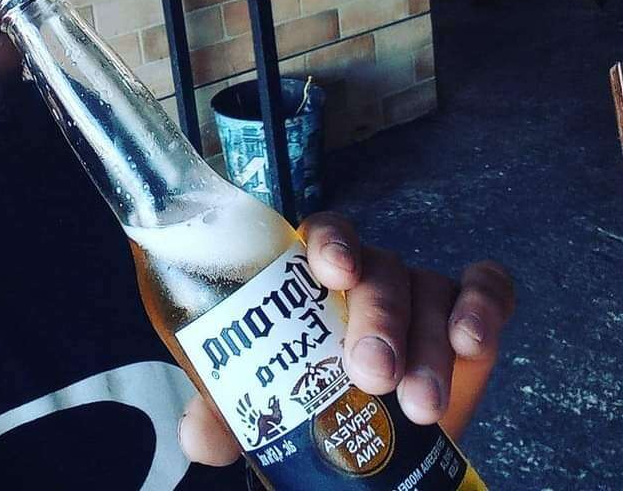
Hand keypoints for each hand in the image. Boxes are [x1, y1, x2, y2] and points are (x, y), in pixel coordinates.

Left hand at [177, 211, 515, 466]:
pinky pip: (488, 289)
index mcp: (318, 280)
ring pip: (430, 290)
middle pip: (380, 269)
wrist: (376, 450)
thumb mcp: (268, 411)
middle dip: (379, 317)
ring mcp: (422, 293)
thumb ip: (227, 416)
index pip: (326, 234)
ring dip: (429, 344)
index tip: (332, 272)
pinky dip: (484, 307)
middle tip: (372, 374)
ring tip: (418, 406)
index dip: (332, 242)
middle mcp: (371, 277)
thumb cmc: (316, 407)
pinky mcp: (470, 317)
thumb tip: (197, 437)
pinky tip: (473, 343)